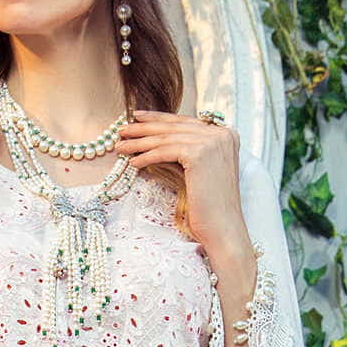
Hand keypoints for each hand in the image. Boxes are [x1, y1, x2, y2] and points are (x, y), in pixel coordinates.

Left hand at [115, 109, 251, 270]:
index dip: (159, 119)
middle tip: (122, 129)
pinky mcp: (200, 154)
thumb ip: (186, 152)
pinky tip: (133, 162)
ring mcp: (212, 142)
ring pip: (167, 138)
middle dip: (145, 128)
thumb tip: (155, 141)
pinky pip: (165, 151)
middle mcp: (221, 133)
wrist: (223, 229)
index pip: (185, 122)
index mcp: (225, 134)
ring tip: (121, 146)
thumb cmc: (210, 208)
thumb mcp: (200, 172)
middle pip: (174, 127)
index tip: (138, 117)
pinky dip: (146, 156)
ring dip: (140, 142)